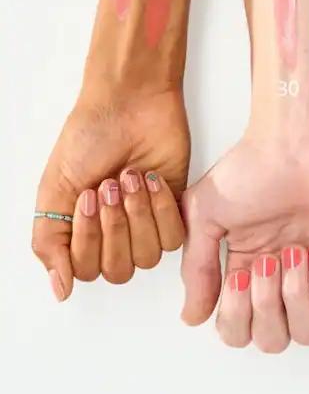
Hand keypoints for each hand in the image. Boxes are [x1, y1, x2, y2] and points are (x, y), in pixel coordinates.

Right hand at [33, 84, 187, 300]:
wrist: (129, 104)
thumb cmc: (90, 136)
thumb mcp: (55, 188)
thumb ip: (50, 242)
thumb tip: (60, 289)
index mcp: (81, 231)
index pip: (85, 271)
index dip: (88, 240)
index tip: (87, 195)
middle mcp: (114, 233)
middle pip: (119, 270)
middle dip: (113, 227)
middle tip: (109, 185)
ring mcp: (145, 223)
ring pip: (148, 257)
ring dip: (137, 216)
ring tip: (129, 177)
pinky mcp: (174, 208)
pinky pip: (174, 236)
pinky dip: (161, 209)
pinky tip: (151, 179)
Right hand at [180, 132, 308, 351]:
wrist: (300, 141)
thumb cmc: (256, 167)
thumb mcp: (207, 214)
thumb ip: (198, 269)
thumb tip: (193, 317)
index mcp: (251, 269)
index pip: (240, 330)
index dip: (236, 318)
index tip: (239, 276)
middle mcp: (286, 277)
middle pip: (274, 339)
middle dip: (266, 308)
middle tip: (268, 262)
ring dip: (295, 300)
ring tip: (295, 255)